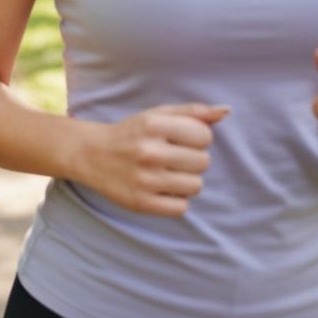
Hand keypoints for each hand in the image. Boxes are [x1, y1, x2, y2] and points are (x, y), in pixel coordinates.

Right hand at [78, 103, 228, 216]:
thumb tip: (226, 111)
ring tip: (166, 173)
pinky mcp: (141, 203)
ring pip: (196, 186)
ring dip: (186, 181)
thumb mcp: (156, 115)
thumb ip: (192, 112)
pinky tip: (160, 188)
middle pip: (203, 162)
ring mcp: (145, 179)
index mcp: (153, 125)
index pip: (204, 136)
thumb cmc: (132, 133)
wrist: (92, 155)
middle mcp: (149, 151)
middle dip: (192, 159)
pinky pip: (181, 207)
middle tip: (171, 157)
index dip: (197, 138)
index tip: (180, 140)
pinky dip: (175, 199)